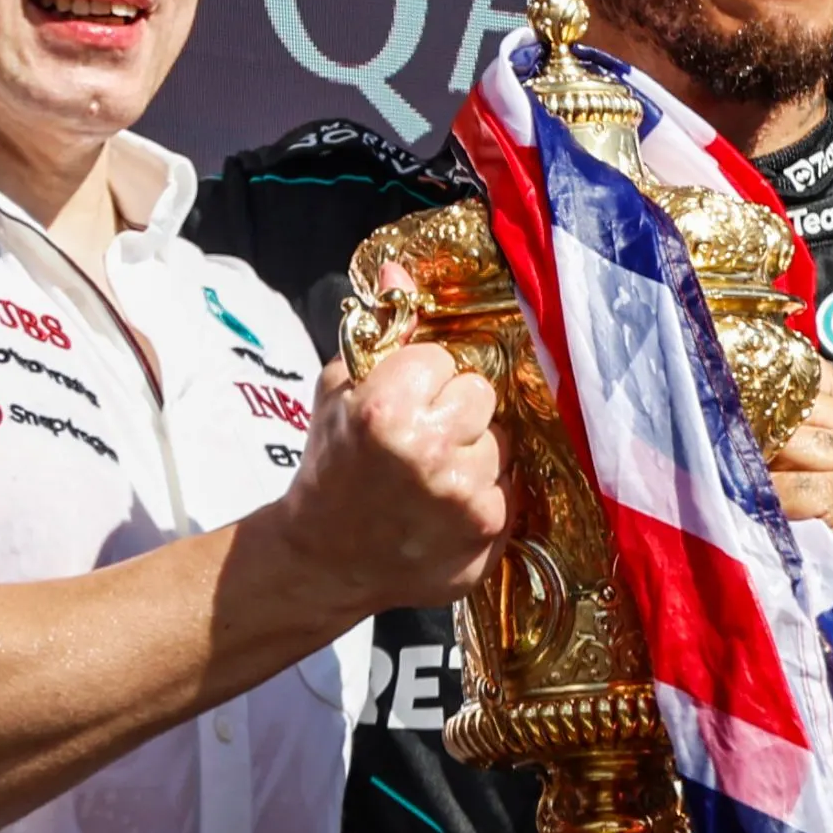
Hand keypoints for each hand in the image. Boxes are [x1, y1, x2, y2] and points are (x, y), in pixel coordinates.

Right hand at [257, 321, 505, 621]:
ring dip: (475, 455)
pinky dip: (484, 497)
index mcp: (388, 410)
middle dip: (456, 412)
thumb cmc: (329, 469)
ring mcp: (466, 500)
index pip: (442, 359)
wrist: (323, 560)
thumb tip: (398, 271)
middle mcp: (432, 453)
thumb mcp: (337, 392)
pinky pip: (509, 490)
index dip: (420, 379)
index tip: (400, 404)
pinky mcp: (488, 537)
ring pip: (501, 444)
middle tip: (422, 440)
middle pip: (481, 396)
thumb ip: (378, 333)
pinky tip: (446, 510)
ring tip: (433, 479)